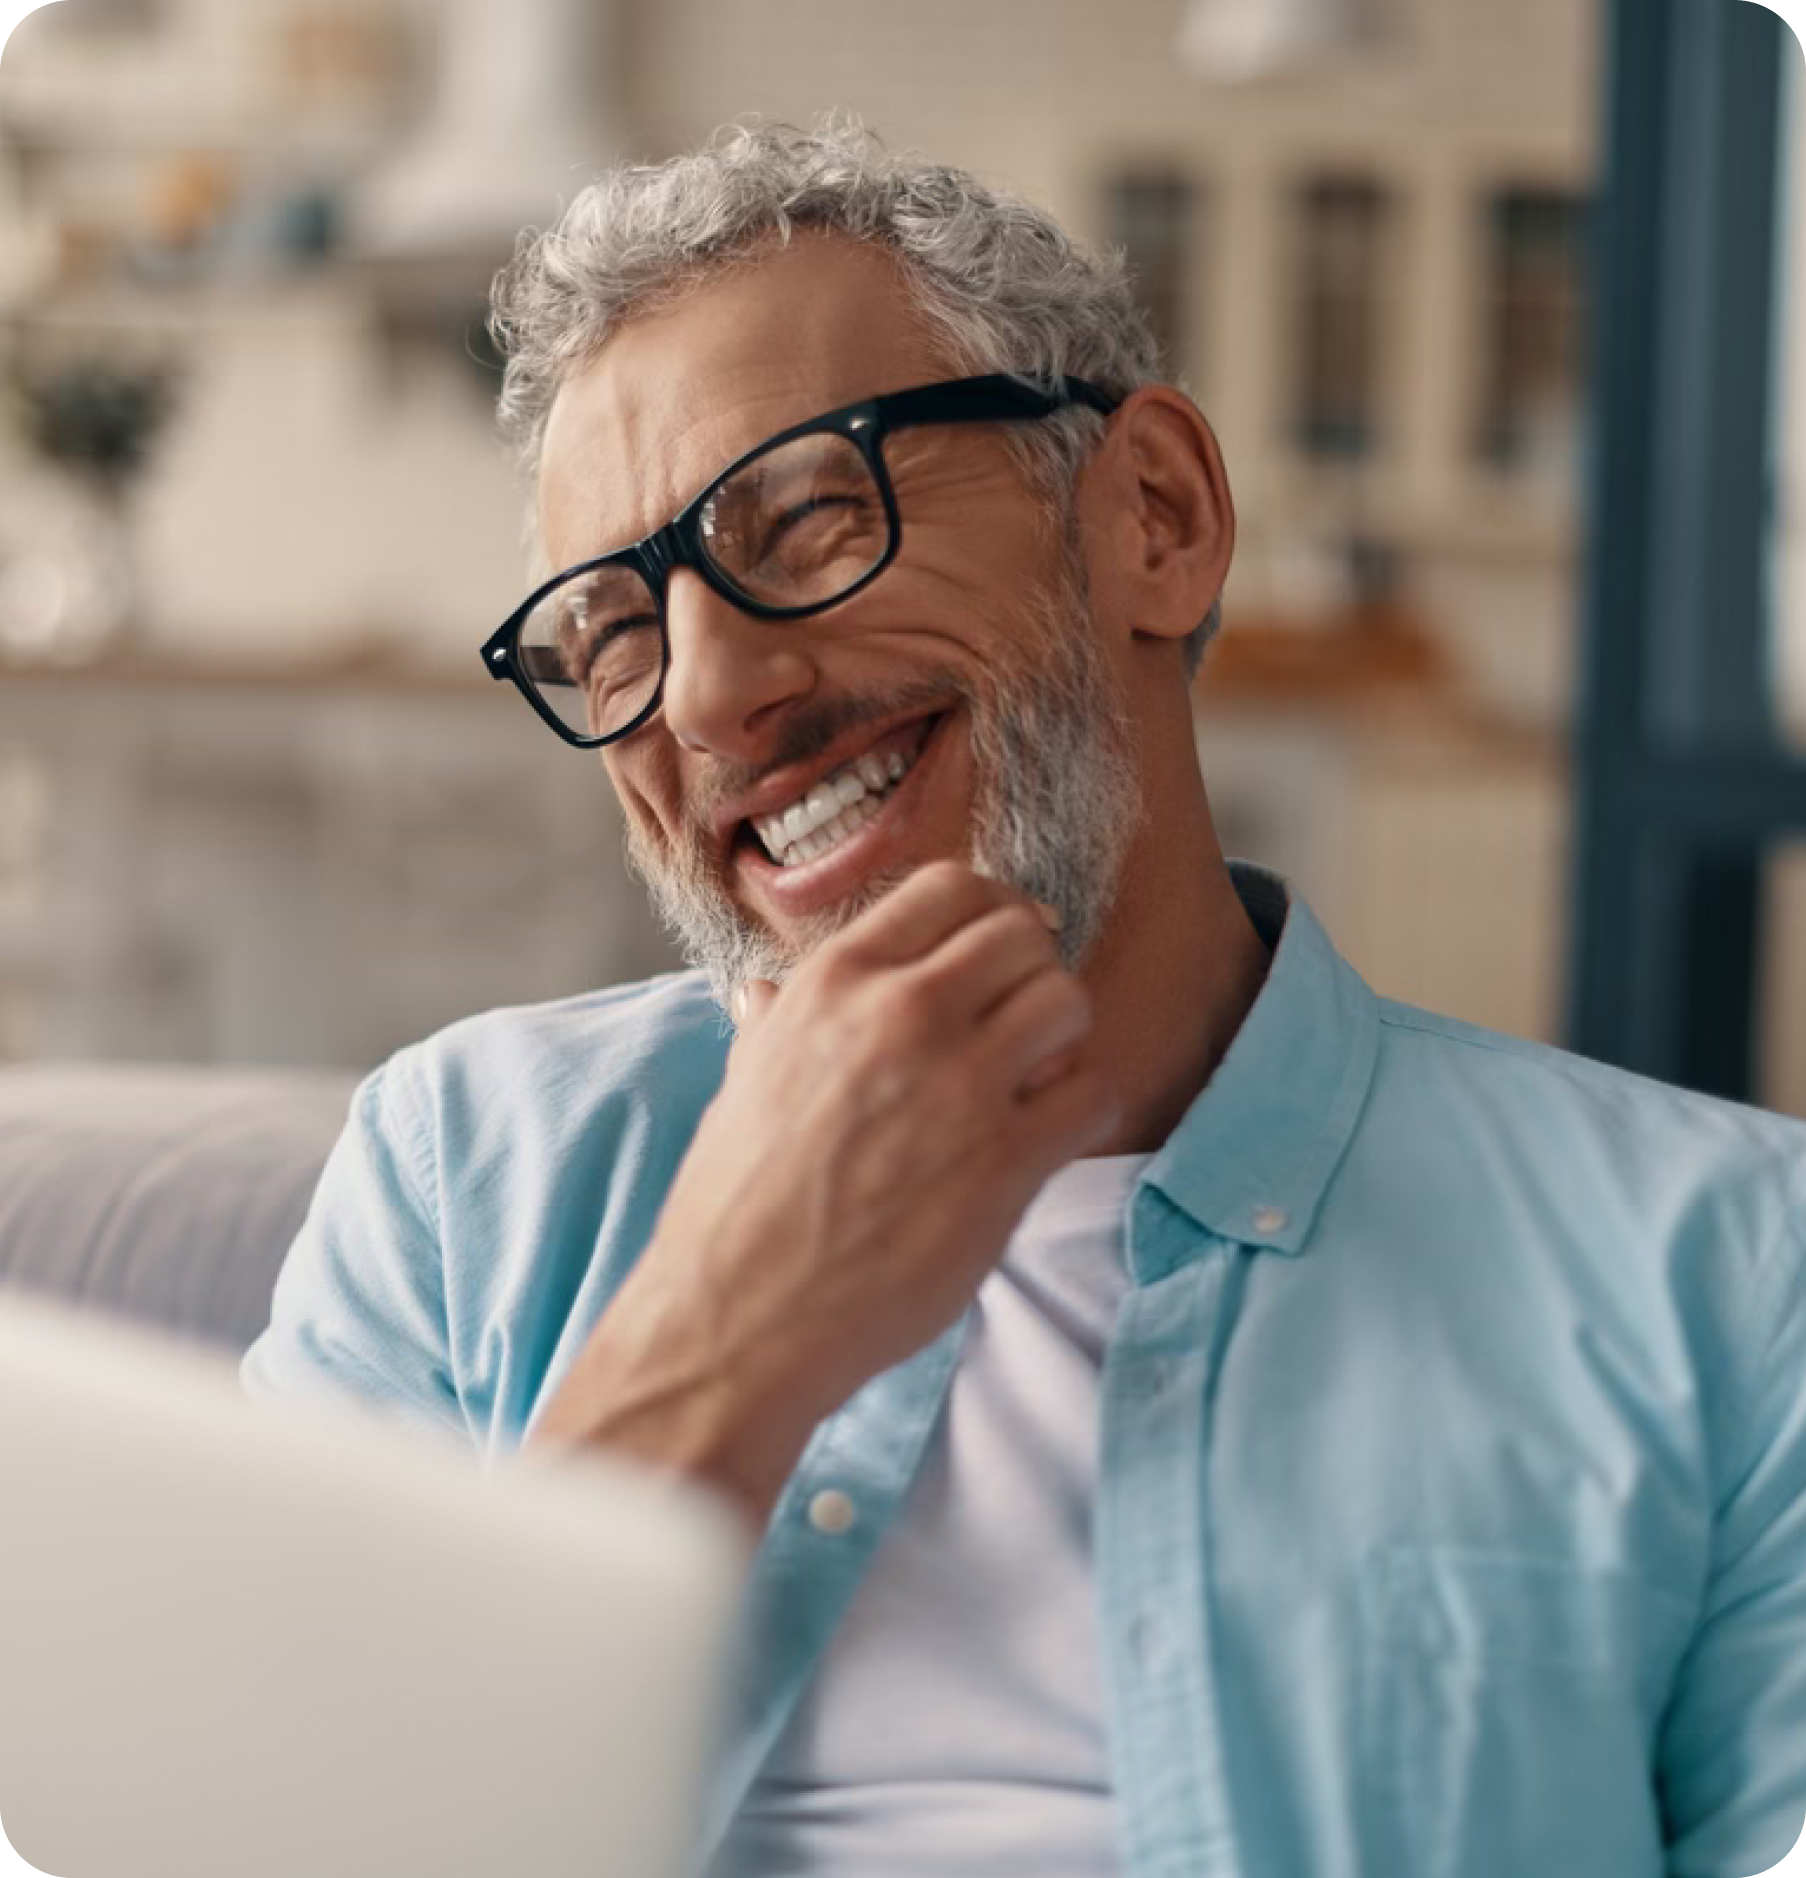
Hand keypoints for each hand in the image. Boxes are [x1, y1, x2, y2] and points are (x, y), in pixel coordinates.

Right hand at [530, 860, 1120, 1526]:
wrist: (740, 1314)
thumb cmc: (736, 1203)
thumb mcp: (745, 1082)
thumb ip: (775, 1023)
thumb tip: (761, 991)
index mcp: (833, 982)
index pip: (951, 888)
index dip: (991, 913)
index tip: (1001, 951)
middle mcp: (900, 1014)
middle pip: (1021, 935)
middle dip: (1033, 970)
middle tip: (1022, 1020)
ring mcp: (958, 1085)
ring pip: (1067, 1000)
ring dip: (1064, 1035)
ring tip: (1035, 1077)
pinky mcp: (1004, 1160)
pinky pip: (1092, 1090)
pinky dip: (1082, 1104)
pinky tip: (1047, 1133)